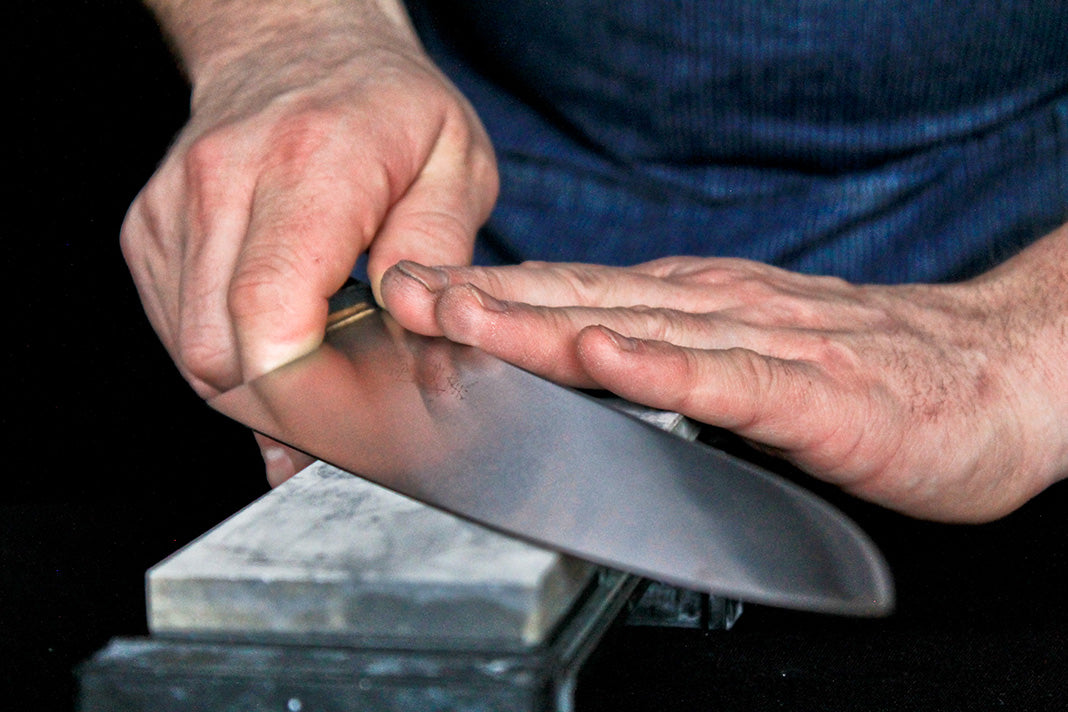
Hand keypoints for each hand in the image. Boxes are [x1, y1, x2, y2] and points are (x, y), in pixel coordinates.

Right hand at [122, 1, 496, 482]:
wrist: (298, 44)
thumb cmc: (387, 105)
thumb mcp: (456, 165)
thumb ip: (440, 256)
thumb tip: (420, 341)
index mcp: (308, 166)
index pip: (271, 316)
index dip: (309, 395)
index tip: (355, 420)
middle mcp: (222, 182)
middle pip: (223, 356)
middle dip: (289, 408)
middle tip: (347, 410)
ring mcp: (173, 207)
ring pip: (194, 357)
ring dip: (257, 388)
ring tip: (317, 368)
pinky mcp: (149, 230)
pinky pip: (178, 333)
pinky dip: (228, 358)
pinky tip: (277, 338)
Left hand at [380, 244, 1067, 521]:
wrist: (992, 375)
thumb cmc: (870, 373)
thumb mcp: (747, 346)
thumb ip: (673, 348)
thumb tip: (590, 347)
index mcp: (698, 303)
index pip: (578, 290)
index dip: (494, 292)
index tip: (417, 294)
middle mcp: (719, 309)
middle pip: (586, 299)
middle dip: (490, 300)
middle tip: (405, 295)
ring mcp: (766, 344)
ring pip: (639, 328)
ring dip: (546, 322)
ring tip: (468, 316)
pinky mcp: (815, 392)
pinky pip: (728, 379)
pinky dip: (662, 368)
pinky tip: (607, 359)